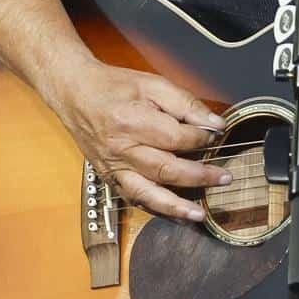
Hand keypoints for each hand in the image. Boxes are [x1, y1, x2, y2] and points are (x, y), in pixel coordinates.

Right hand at [43, 55, 229, 222]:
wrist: (75, 93)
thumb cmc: (113, 86)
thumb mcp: (151, 83)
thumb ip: (184, 103)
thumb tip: (213, 123)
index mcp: (131, 121)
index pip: (175, 138)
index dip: (201, 139)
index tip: (217, 134)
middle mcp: (120, 149)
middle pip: (166, 169)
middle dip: (199, 176)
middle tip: (224, 178)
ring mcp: (112, 167)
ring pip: (147, 193)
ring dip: (176, 207)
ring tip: (199, 215)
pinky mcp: (108, 176)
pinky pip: (133, 197)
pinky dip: (155, 208)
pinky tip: (174, 214)